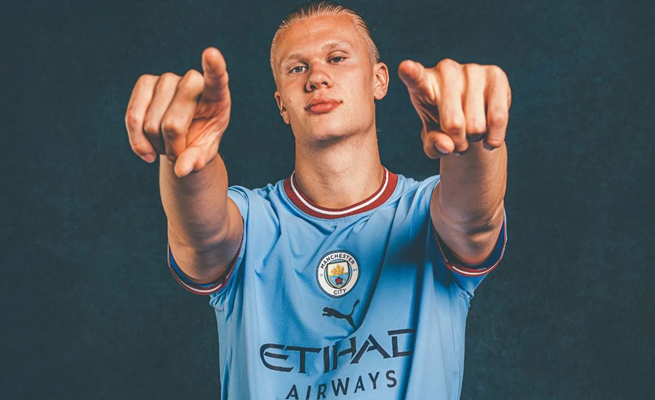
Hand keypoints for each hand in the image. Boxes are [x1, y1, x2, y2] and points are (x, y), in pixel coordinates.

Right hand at [125, 47, 230, 176]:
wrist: (182, 138)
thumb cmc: (199, 142)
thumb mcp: (204, 154)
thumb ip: (196, 162)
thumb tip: (181, 170)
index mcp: (217, 96)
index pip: (216, 79)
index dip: (213, 68)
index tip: (212, 54)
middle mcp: (192, 81)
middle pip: (173, 123)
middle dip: (172, 148)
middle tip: (179, 154)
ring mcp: (167, 79)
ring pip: (150, 122)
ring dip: (155, 145)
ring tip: (166, 147)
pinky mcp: (146, 83)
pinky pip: (132, 116)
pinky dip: (136, 140)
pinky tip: (146, 152)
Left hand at [398, 58, 510, 157]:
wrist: (472, 118)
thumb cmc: (444, 125)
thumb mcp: (433, 140)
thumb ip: (433, 145)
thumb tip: (447, 146)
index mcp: (422, 84)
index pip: (416, 79)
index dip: (411, 73)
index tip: (405, 68)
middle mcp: (445, 70)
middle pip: (453, 123)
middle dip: (458, 142)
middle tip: (457, 139)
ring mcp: (471, 69)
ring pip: (476, 125)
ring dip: (475, 139)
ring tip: (471, 131)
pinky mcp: (496, 75)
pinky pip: (498, 118)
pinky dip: (493, 138)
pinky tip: (489, 138)